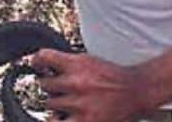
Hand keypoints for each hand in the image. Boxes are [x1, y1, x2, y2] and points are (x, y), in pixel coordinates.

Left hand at [31, 49, 158, 121]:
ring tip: (67, 103)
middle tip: (59, 88)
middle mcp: (75, 82)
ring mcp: (78, 104)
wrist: (136, 90)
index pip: (44, 57)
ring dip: (56, 104)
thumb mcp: (88, 61)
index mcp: (76, 64)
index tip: (36, 65)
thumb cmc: (112, 76)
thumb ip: (68, 64)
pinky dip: (60, 119)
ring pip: (49, 104)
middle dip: (50, 86)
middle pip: (44, 84)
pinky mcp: (84, 121)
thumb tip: (48, 68)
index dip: (36, 60)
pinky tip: (65, 115)